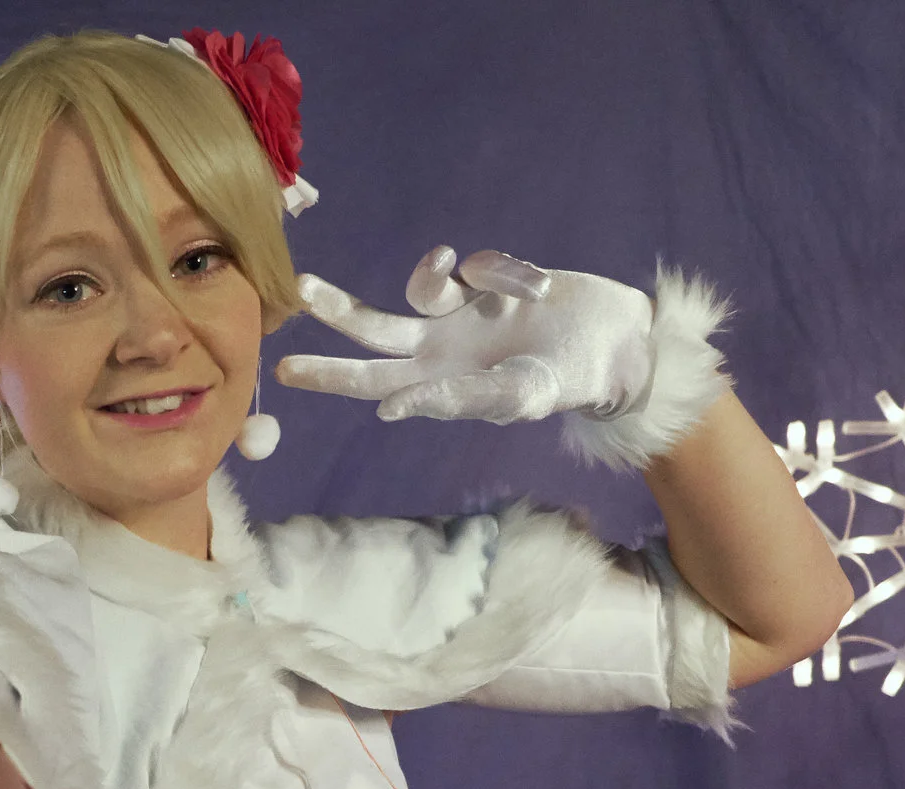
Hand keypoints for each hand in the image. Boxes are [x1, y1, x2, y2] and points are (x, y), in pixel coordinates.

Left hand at [278, 245, 654, 424]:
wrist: (618, 346)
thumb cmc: (567, 382)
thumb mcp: (513, 396)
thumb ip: (452, 399)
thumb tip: (388, 409)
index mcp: (439, 383)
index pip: (372, 381)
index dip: (331, 375)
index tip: (286, 369)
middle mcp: (442, 347)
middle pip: (374, 327)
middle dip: (338, 309)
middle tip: (300, 291)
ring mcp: (465, 312)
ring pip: (421, 284)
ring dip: (437, 273)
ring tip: (483, 281)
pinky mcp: (492, 280)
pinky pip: (480, 262)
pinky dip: (508, 273)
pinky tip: (539, 291)